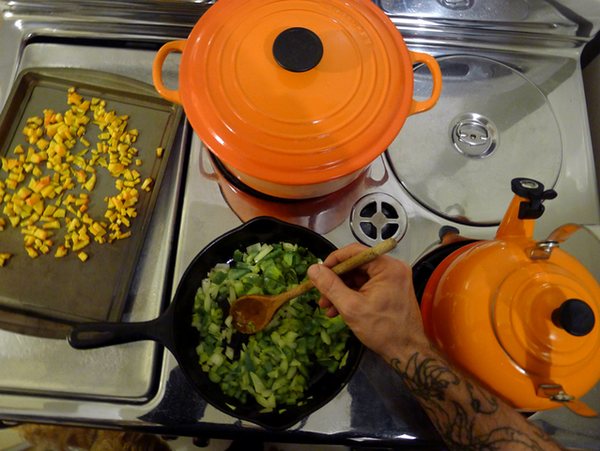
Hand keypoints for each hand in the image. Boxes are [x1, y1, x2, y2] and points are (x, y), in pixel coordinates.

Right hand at [307, 243, 427, 360]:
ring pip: (359, 277)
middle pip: (356, 265)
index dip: (333, 261)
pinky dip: (352, 296)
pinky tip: (337, 310)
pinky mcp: (391, 290)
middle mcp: (392, 268)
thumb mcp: (351, 307)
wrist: (407, 352)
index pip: (355, 252)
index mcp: (387, 267)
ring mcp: (393, 279)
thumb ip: (330, 286)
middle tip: (320, 294)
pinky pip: (366, 286)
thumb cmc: (383, 330)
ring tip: (326, 307)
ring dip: (341, 290)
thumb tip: (313, 269)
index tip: (318, 273)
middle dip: (336, 281)